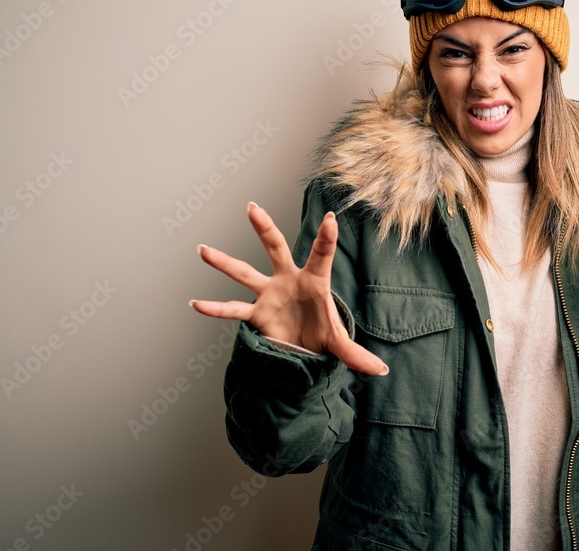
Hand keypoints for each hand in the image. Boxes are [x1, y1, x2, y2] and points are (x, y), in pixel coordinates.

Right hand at [189, 202, 388, 375]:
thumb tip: (382, 370)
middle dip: (264, 228)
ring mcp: (269, 294)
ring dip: (223, 263)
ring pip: (244, 273)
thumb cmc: (322, 334)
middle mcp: (288, 281)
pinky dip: (215, 309)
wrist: (304, 349)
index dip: (326, 238)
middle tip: (252, 207)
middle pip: (275, 249)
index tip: (331, 217)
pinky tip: (196, 304)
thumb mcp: (339, 344)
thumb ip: (357, 355)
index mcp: (314, 282)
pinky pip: (232, 310)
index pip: (322, 256)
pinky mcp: (256, 313)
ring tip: (203, 250)